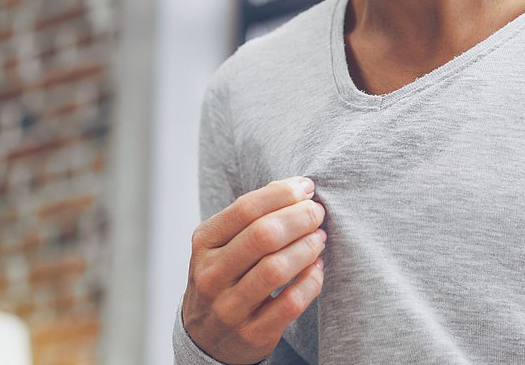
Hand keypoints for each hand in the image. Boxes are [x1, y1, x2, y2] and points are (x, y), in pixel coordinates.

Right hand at [181, 176, 327, 363]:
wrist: (207, 336)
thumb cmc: (226, 276)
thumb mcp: (223, 244)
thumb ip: (252, 216)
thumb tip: (297, 188)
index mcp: (204, 243)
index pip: (246, 208)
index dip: (283, 193)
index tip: (307, 188)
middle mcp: (211, 275)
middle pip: (263, 235)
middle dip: (300, 218)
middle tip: (318, 213)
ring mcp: (229, 307)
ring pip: (276, 269)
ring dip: (308, 248)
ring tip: (320, 238)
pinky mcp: (251, 333)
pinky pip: (290, 303)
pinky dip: (311, 281)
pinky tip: (318, 268)